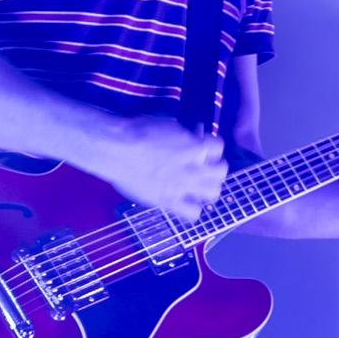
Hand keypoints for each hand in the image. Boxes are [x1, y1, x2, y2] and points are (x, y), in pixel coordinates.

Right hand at [90, 120, 226, 219]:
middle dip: (214, 167)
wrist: (116, 149)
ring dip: (208, 188)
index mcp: (196, 145)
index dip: (211, 146)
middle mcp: (196, 167)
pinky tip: (184, 203)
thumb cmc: (138, 130)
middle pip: (221, 171)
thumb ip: (183, 134)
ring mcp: (185, 186)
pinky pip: (193, 213)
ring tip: (198, 186)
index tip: (202, 146)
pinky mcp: (170, 201)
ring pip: (214, 193)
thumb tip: (191, 135)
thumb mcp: (168, 124)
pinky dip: (192, 209)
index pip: (219, 146)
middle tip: (203, 166)